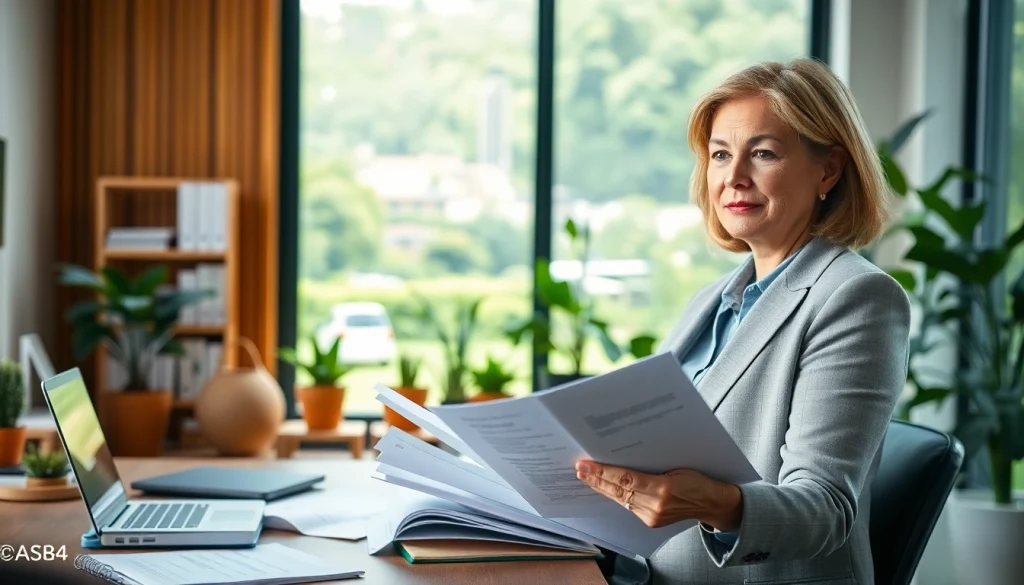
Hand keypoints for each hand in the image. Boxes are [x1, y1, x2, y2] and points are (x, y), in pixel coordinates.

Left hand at [575, 460, 742, 529]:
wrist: (713, 503)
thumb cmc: (699, 479)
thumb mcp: (678, 465)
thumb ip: (651, 465)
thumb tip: (623, 454)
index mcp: (664, 488)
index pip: (625, 478)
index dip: (603, 472)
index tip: (586, 464)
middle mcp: (656, 505)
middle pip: (618, 490)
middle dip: (596, 479)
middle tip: (579, 468)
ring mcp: (652, 516)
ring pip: (620, 499)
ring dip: (601, 487)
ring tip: (585, 476)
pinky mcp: (651, 521)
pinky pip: (627, 506)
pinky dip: (614, 495)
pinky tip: (603, 487)